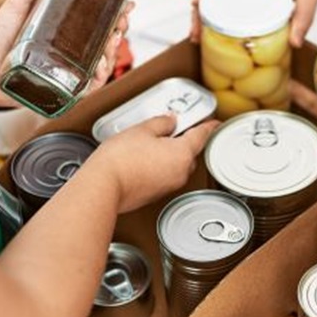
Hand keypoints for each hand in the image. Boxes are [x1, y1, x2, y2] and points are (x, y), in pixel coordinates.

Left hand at [0, 0, 132, 112]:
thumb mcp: (19, 1)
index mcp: (64, 30)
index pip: (98, 21)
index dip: (116, 13)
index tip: (127, 4)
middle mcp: (70, 51)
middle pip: (106, 42)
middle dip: (120, 31)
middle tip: (121, 22)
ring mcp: (68, 70)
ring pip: (103, 64)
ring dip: (113, 53)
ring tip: (112, 42)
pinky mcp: (64, 89)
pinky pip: (89, 87)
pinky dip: (100, 78)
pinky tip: (100, 67)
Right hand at [92, 115, 217, 212]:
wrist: (104, 186)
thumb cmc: (121, 160)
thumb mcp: (142, 130)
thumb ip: (161, 123)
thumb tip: (170, 122)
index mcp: (183, 154)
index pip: (202, 136)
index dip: (208, 126)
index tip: (212, 122)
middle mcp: (181, 173)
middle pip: (190, 152)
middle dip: (184, 140)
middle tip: (172, 128)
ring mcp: (169, 186)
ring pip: (177, 165)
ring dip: (171, 154)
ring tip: (151, 143)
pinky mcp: (157, 194)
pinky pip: (166, 175)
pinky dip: (161, 166)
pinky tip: (144, 159)